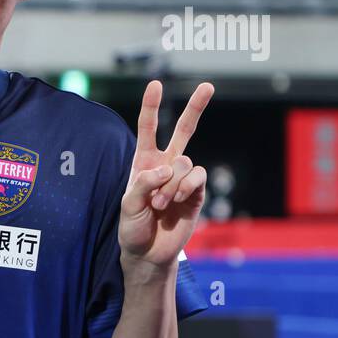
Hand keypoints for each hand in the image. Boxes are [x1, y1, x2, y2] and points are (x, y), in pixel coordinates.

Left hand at [119, 80, 213, 269]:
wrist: (149, 252)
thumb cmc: (133, 227)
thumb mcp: (129, 204)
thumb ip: (145, 183)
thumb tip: (168, 168)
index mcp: (144, 162)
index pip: (148, 129)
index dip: (151, 106)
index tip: (155, 84)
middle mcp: (166, 165)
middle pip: (184, 131)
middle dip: (196, 108)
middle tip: (208, 85)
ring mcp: (183, 178)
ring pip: (186, 162)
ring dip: (172, 183)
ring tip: (160, 204)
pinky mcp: (197, 193)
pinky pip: (198, 177)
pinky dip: (186, 186)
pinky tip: (177, 199)